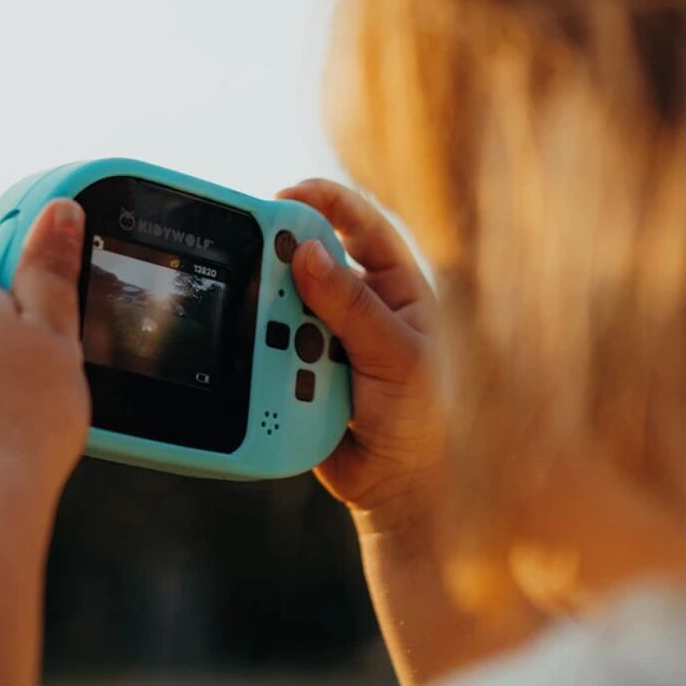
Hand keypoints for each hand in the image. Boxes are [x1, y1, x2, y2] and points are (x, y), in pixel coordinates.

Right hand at [276, 178, 444, 535]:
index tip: (287, 196)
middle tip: (260, 269)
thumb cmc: (425, 419)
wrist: (400, 489)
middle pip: (306, 265)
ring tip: (290, 355)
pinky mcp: (298, 373)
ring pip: (281, 310)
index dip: (325, 203)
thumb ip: (352, 306)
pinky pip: (268, 353)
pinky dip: (267, 362)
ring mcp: (326, 341)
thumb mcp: (397, 356)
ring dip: (276, 327)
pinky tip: (281, 381)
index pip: (361, 227)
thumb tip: (306, 254)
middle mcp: (358, 308)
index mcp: (397, 289)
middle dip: (283, 269)